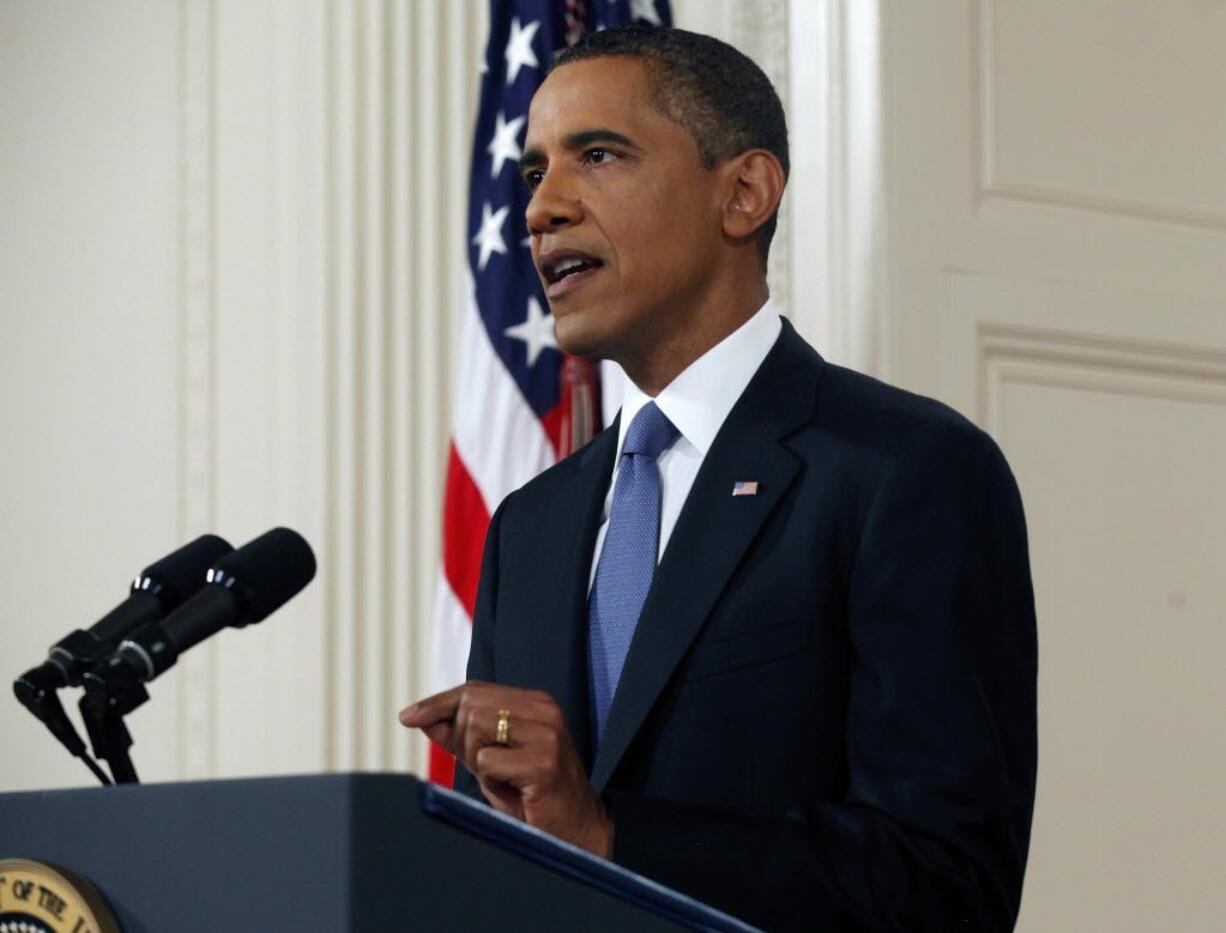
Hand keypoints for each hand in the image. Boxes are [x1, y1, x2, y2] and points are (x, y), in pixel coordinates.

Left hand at [400, 682, 612, 857]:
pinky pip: (487, 762)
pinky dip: (490, 782)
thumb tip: (420, 718)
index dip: (438, 703)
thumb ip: (459, 736)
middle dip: (463, 741)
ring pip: (476, 729)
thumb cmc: (531, 795)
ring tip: (504, 779)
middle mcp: (544, 709)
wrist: (573, 832)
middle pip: (471, 707)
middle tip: (487, 770)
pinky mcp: (544, 761)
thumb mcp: (491, 760)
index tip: (407, 717)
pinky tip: (514, 791)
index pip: (474, 689)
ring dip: (478, 761)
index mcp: (535, 702)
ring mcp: (547, 733)